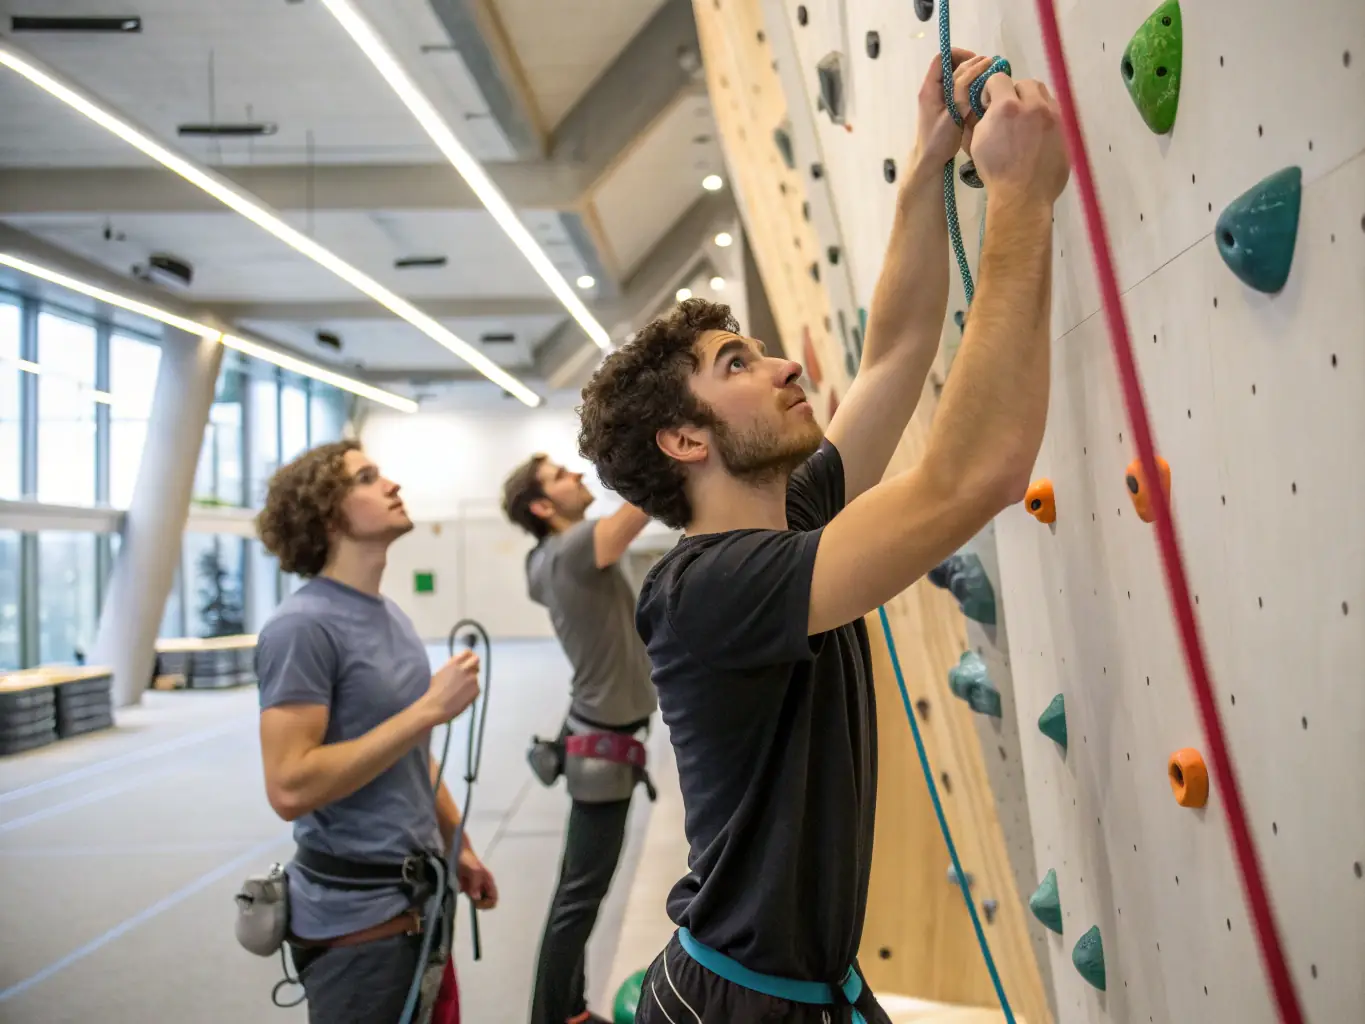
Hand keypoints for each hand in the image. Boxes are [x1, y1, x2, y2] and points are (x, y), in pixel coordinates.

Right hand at [423, 650, 480, 724]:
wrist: (436, 706)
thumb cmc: (434, 691)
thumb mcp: (441, 673)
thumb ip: (452, 667)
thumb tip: (460, 667)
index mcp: (454, 663)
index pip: (467, 652)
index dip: (469, 656)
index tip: (469, 660)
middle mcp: (465, 669)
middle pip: (476, 660)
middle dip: (474, 665)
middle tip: (471, 672)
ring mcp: (472, 679)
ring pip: (475, 676)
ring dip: (471, 681)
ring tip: (460, 691)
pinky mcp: (476, 690)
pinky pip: (476, 688)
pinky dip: (471, 692)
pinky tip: (461, 698)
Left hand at [456, 847, 497, 909]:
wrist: (456, 851)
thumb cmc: (467, 859)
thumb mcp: (473, 870)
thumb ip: (476, 883)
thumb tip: (476, 898)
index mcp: (488, 882)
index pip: (494, 899)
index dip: (487, 904)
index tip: (477, 901)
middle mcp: (483, 886)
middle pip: (486, 902)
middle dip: (478, 903)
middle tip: (470, 896)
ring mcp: (475, 886)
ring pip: (477, 900)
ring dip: (471, 899)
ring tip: (465, 889)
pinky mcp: (467, 886)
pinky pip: (469, 896)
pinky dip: (465, 895)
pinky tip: (460, 886)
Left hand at [914, 48, 996, 166]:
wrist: (931, 160)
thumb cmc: (938, 140)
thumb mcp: (952, 113)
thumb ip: (962, 90)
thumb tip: (977, 66)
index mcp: (930, 88)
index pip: (942, 58)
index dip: (959, 55)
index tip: (978, 62)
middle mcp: (933, 89)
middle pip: (951, 65)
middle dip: (970, 64)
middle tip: (989, 71)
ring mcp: (940, 97)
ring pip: (956, 76)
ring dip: (972, 75)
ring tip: (988, 80)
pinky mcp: (947, 105)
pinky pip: (959, 88)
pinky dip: (971, 86)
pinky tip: (982, 92)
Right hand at [967, 75, 1069, 206]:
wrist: (1023, 196)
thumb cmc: (995, 172)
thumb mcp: (977, 142)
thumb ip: (983, 118)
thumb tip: (987, 108)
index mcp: (1007, 107)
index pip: (999, 79)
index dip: (990, 89)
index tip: (988, 103)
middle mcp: (1033, 106)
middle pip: (1026, 83)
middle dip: (1014, 92)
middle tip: (1008, 110)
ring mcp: (1052, 118)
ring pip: (1044, 96)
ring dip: (1032, 102)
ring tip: (1024, 121)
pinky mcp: (1063, 130)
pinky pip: (1054, 114)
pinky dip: (1043, 118)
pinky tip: (1035, 136)